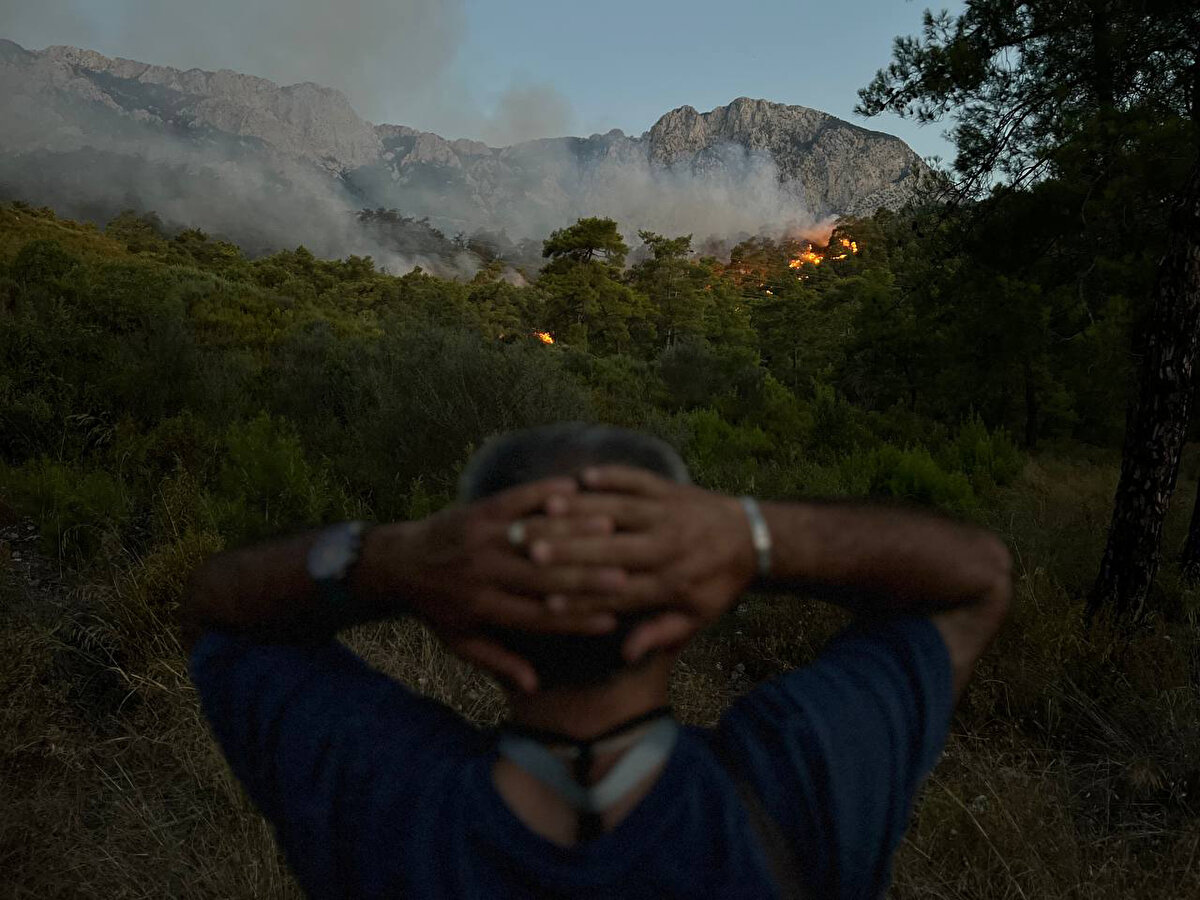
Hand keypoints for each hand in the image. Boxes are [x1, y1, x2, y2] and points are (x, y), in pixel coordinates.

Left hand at [371, 477, 632, 692]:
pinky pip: (516, 499)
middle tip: (625, 576)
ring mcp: (480, 539)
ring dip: (574, 531)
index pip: (537, 617)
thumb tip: (534, 687)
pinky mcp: (478, 511)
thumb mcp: (461, 642)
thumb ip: (498, 661)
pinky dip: (546, 493)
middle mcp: (482, 574)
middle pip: (542, 577)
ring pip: (535, 536)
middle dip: (586, 577)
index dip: (576, 619)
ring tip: (612, 530)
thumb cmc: (436, 608)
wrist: (396, 562)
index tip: (612, 620)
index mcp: (482, 608)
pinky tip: (577, 488)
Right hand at [529, 466, 757, 662]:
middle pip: (611, 550)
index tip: (546, 599)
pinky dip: (612, 476)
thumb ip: (660, 634)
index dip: (582, 596)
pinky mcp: (669, 489)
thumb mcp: (696, 618)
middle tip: (531, 550)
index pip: (618, 592)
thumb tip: (626, 654)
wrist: (753, 539)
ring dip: (581, 509)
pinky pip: (637, 480)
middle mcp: (667, 547)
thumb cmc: (717, 584)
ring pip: (619, 510)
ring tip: (546, 509)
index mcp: (670, 584)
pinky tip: (583, 476)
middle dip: (570, 549)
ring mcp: (668, 514)